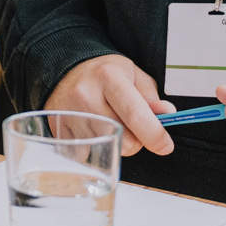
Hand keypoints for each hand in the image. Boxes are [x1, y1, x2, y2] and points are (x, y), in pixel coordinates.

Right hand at [46, 54, 172, 156]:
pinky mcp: (58, 130)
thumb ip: (151, 96)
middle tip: (130, 126)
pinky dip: (96, 148)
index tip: (165, 145)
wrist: (65, 70)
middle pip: (123, 140)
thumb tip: (166, 114)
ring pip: (108, 150)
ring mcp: (69, 114)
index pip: (135, 114)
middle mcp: (85, 95)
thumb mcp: (132, 75)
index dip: (154, 135)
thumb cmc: (104, 74)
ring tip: (108, 124)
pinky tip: (93, 131)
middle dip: (136, 140)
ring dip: (115, 143)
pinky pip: (87, 155)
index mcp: (108, 77)